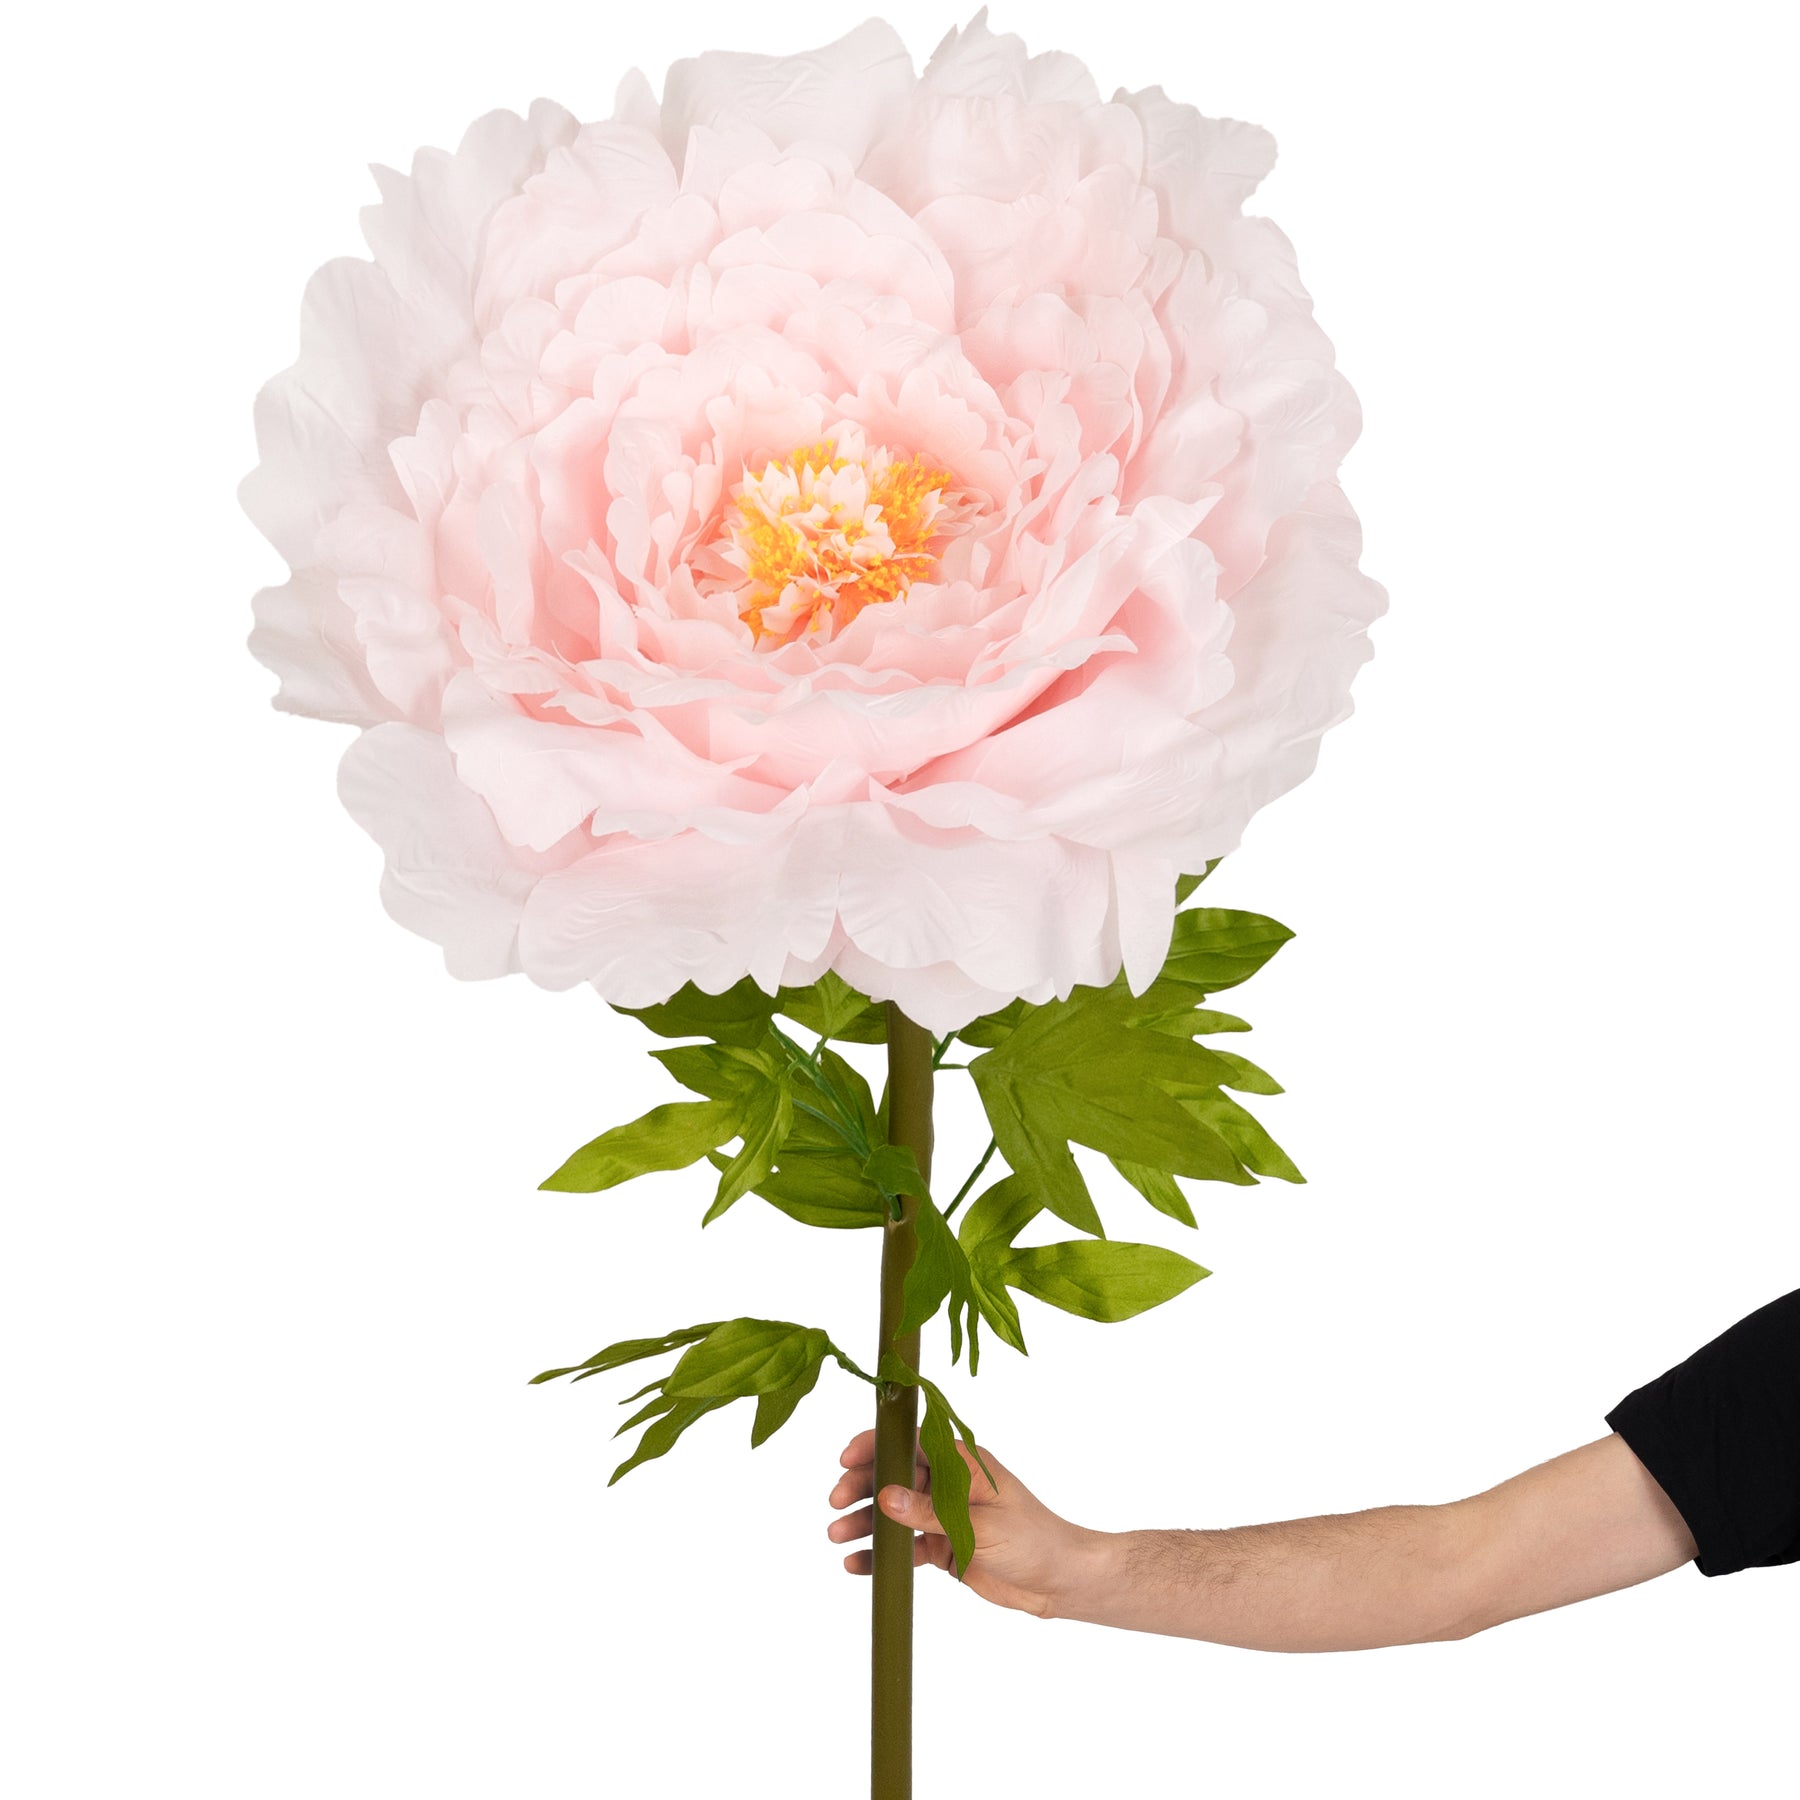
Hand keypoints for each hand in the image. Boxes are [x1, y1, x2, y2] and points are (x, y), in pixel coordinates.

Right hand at [826, 1428, 1107, 1618]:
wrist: (1058, 1581)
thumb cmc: (1031, 1539)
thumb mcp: (979, 1524)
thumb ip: (930, 1512)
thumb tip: (885, 1494)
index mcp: (962, 1463)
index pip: (912, 1442)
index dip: (877, 1446)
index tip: (846, 1459)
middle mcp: (949, 1484)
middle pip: (894, 1476)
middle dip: (862, 1487)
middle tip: (835, 1504)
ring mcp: (943, 1516)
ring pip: (894, 1512)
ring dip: (864, 1522)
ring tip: (836, 1537)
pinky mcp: (943, 1547)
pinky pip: (904, 1546)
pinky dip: (880, 1554)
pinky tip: (856, 1563)